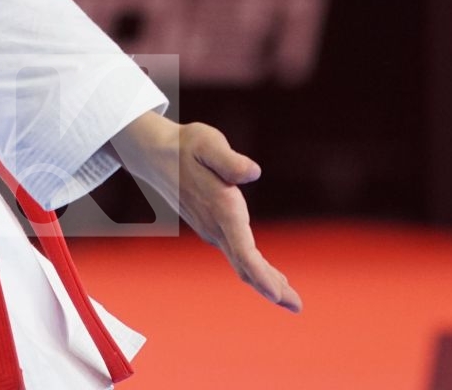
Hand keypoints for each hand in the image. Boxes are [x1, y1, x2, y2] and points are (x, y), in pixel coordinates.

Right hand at [111, 111, 301, 312]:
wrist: (153, 155)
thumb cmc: (184, 146)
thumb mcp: (207, 143)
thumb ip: (229, 161)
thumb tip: (253, 172)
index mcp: (220, 209)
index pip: (243, 250)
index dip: (261, 274)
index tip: (278, 294)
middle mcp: (216, 226)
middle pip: (246, 267)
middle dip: (272, 289)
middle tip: (298, 307)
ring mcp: (213, 230)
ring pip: (242, 264)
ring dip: (266, 282)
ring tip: (291, 299)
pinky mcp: (212, 227)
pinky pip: (238, 256)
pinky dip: (255, 270)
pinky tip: (270, 276)